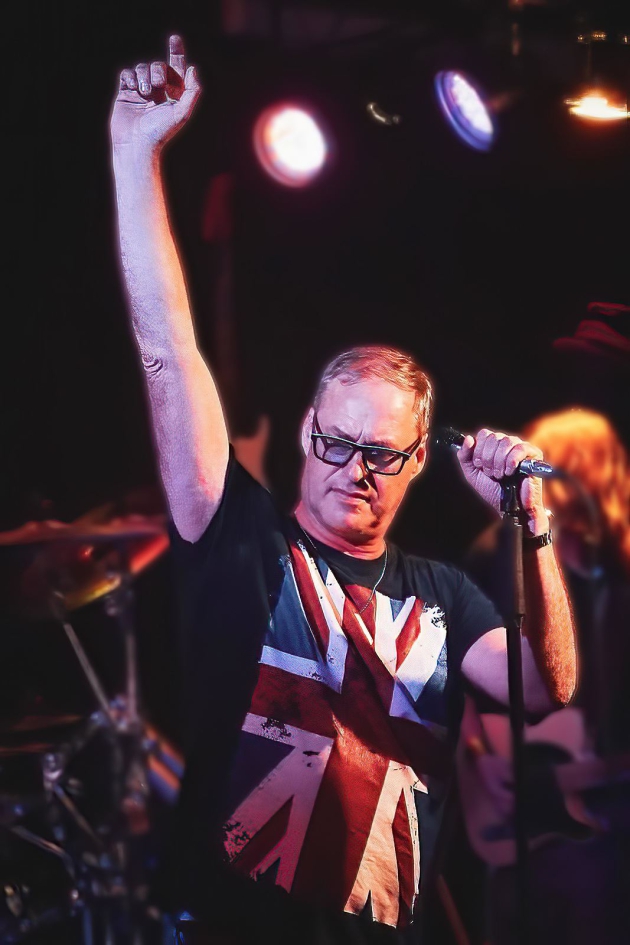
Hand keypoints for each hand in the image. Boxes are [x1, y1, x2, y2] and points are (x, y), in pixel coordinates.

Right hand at [110, 35, 200, 155]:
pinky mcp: (126, 93)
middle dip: (158, 70)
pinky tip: (133, 88)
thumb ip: (192, 91)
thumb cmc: (160, 132)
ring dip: (144, 76)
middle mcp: (158, 92)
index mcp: (173, 95)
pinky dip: (130, 76)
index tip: (174, 38)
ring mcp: (141, 92)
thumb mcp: (182, 113)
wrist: (136, 144)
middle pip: (158, 66)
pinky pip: (126, 73)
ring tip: (144, 93)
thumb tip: (192, 68)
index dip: (176, 53)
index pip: (176, 69)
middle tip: (157, 86)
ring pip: (142, 67)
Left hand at [457, 429, 547, 532]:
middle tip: (492, 474)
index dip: (479, 450)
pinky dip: (511, 462)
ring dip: (499, 462)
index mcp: (494, 445)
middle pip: (494, 437)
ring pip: (506, 441)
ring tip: (500, 475)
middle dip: (488, 458)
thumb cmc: (493, 491)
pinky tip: (510, 472)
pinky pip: (520, 448)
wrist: (510, 507)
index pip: (484, 434)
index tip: (480, 466)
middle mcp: (508, 443)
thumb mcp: (473, 474)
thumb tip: (468, 438)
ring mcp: (521, 447)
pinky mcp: (534, 454)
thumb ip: (465, 456)